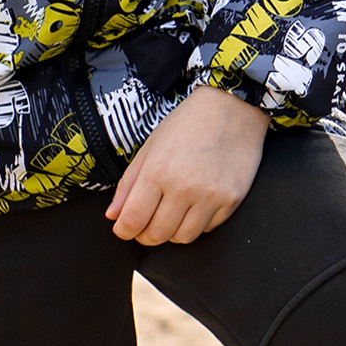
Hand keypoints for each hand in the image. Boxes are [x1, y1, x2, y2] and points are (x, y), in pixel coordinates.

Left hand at [107, 85, 268, 246]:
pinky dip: (197, 223)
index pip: (133, 220)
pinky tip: (195, 206)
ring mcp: (211, 195)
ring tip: (171, 215)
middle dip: (145, 235)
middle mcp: (184, 187)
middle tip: (145, 225)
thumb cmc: (187, 124)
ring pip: (183, 238)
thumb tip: (113, 215)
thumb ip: (129, 183)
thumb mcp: (150, 147)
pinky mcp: (232, 199)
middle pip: (157, 234)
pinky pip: (208, 228)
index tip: (124, 229)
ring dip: (172, 232)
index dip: (124, 230)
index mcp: (158, 171)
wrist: (232, 107)